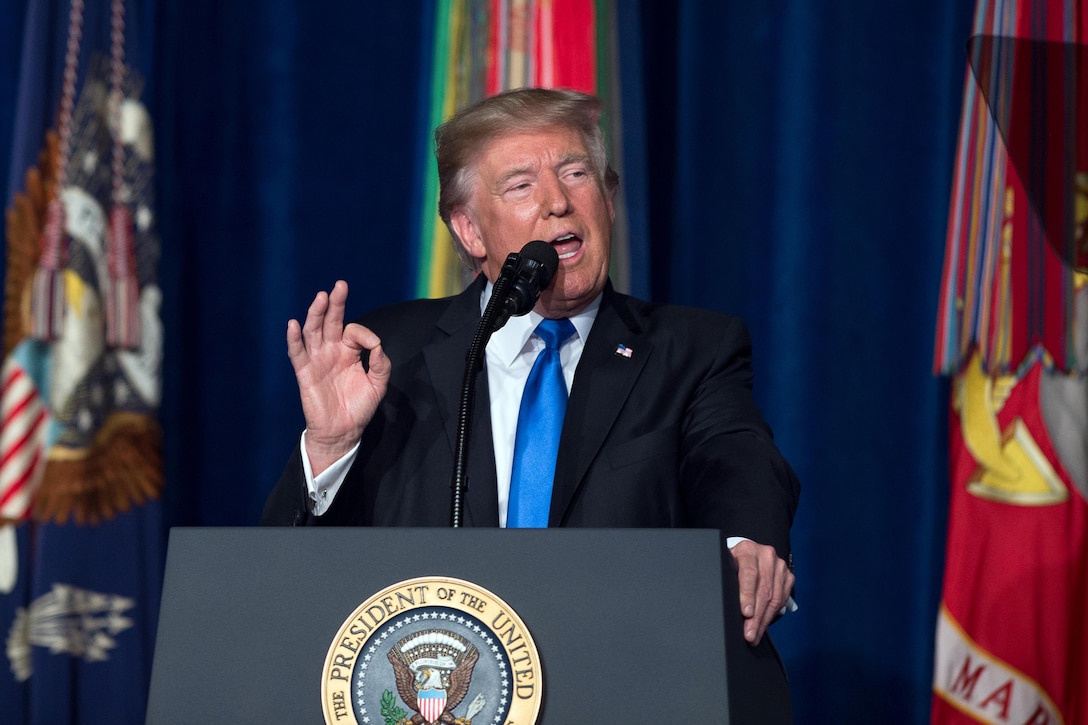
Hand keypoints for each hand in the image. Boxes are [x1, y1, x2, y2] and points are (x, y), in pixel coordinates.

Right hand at [286, 280, 390, 474]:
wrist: (343, 431)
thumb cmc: (359, 407)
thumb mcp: (378, 384)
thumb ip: (381, 362)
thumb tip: (376, 344)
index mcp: (349, 351)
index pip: (353, 331)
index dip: (364, 334)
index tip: (372, 345)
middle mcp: (331, 351)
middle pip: (331, 321)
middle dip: (335, 303)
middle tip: (340, 285)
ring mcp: (317, 360)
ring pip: (313, 331)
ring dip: (316, 314)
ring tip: (321, 298)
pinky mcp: (305, 373)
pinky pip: (297, 353)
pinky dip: (294, 339)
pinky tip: (293, 324)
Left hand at [729, 539, 793, 645]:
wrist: (749, 555)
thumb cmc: (735, 563)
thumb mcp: (728, 566)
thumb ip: (728, 579)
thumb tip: (724, 604)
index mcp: (747, 550)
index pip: (749, 573)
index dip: (747, 595)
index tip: (745, 613)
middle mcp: (766, 555)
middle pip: (763, 590)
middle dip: (756, 616)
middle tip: (749, 633)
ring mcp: (779, 566)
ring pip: (775, 598)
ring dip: (764, 620)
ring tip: (755, 634)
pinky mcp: (788, 576)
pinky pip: (782, 599)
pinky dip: (772, 614)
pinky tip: (763, 625)